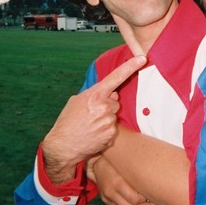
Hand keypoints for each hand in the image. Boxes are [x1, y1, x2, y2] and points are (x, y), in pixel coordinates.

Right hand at [42, 55, 146, 183]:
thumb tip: (112, 94)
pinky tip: (94, 134)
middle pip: (115, 101)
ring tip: (90, 126)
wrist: (62, 146)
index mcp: (95, 95)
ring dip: (105, 119)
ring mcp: (109, 121)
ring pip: (114, 115)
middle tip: (91, 115)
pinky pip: (113, 128)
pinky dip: (105, 131)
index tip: (142, 58)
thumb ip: (96, 94)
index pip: (116, 77)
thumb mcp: (76, 101)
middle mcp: (104, 106)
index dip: (131, 66)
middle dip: (106, 106)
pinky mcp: (111, 134)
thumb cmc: (68, 122)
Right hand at [89, 154, 159, 204]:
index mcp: (117, 183)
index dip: (146, 199)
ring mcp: (108, 200)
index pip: (134, 199)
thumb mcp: (127, 165)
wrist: (97, 163)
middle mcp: (111, 193)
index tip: (154, 195)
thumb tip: (154, 183)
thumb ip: (138, 174)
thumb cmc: (115, 161)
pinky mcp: (107, 203)